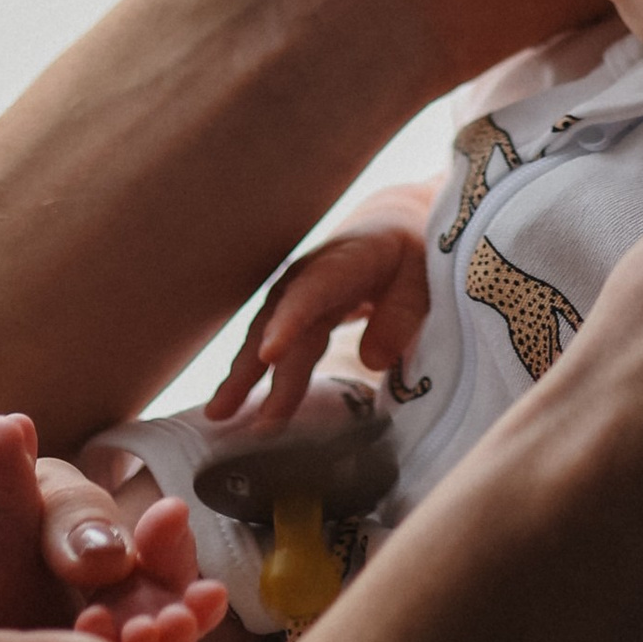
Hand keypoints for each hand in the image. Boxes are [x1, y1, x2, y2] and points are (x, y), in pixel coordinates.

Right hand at [208, 189, 433, 420]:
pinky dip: (251, 375)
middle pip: (279, 324)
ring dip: (241, 376)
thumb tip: (373, 360)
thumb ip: (403, 314)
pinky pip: (270, 347)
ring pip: (265, 337)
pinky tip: (233, 405)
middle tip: (237, 411)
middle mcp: (309, 278)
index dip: (289, 323)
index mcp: (346, 262)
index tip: (269, 354)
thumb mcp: (425, 276)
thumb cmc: (413, 253)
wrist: (393, 227)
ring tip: (217, 414)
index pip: (312, 292)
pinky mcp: (292, 314)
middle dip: (256, 369)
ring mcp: (295, 295)